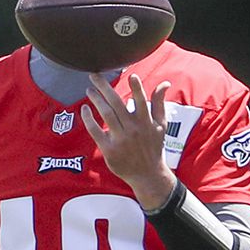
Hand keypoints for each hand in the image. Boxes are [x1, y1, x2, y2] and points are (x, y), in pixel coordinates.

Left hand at [80, 74, 177, 207]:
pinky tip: (85, 109)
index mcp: (146, 122)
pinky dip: (88, 118)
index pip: (141, 101)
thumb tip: (165, 83)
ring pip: (106, 114)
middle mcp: (134, 129)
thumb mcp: (161, 126)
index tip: (130, 75)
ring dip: (96, 99)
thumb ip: (159, 103)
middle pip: (117, 103)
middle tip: (94, 75)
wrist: (148, 174)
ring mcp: (121, 139)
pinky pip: (95, 130)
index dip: (137, 88)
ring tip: (89, 90)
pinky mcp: (109, 149)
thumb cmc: (154, 147)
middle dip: (104, 87)